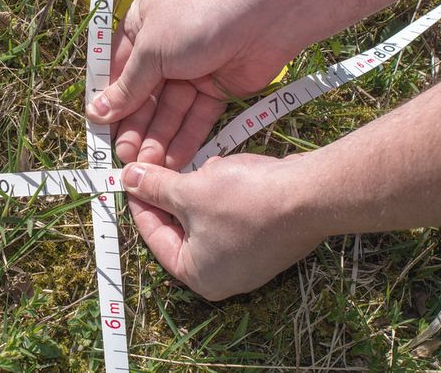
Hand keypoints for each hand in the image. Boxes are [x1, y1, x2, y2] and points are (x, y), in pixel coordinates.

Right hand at [86, 0, 295, 169]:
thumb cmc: (197, 18)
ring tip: (147, 164)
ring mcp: (191, 70)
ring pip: (170, 110)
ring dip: (157, 138)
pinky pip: (196, 117)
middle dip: (135, 126)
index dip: (109, 101)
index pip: (118, 70)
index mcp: (140, 26)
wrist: (264, 14)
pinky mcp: (217, 89)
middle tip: (124, 156)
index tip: (99, 132)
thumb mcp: (152, 50)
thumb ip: (127, 87)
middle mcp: (164, 49)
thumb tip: (96, 113)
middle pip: (143, 95)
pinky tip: (172, 160)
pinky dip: (185, 137)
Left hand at [122, 153, 322, 300]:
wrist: (312, 195)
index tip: (131, 178)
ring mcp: (249, 260)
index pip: (155, 236)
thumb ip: (155, 187)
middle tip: (160, 166)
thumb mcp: (189, 191)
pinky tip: (231, 171)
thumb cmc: (244, 200)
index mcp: (198, 276)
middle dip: (174, 193)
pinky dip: (227, 191)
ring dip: (202, 188)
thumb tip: (128, 178)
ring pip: (209, 217)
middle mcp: (224, 276)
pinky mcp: (268, 239)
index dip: (141, 203)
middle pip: (183, 228)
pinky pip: (234, 214)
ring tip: (206, 167)